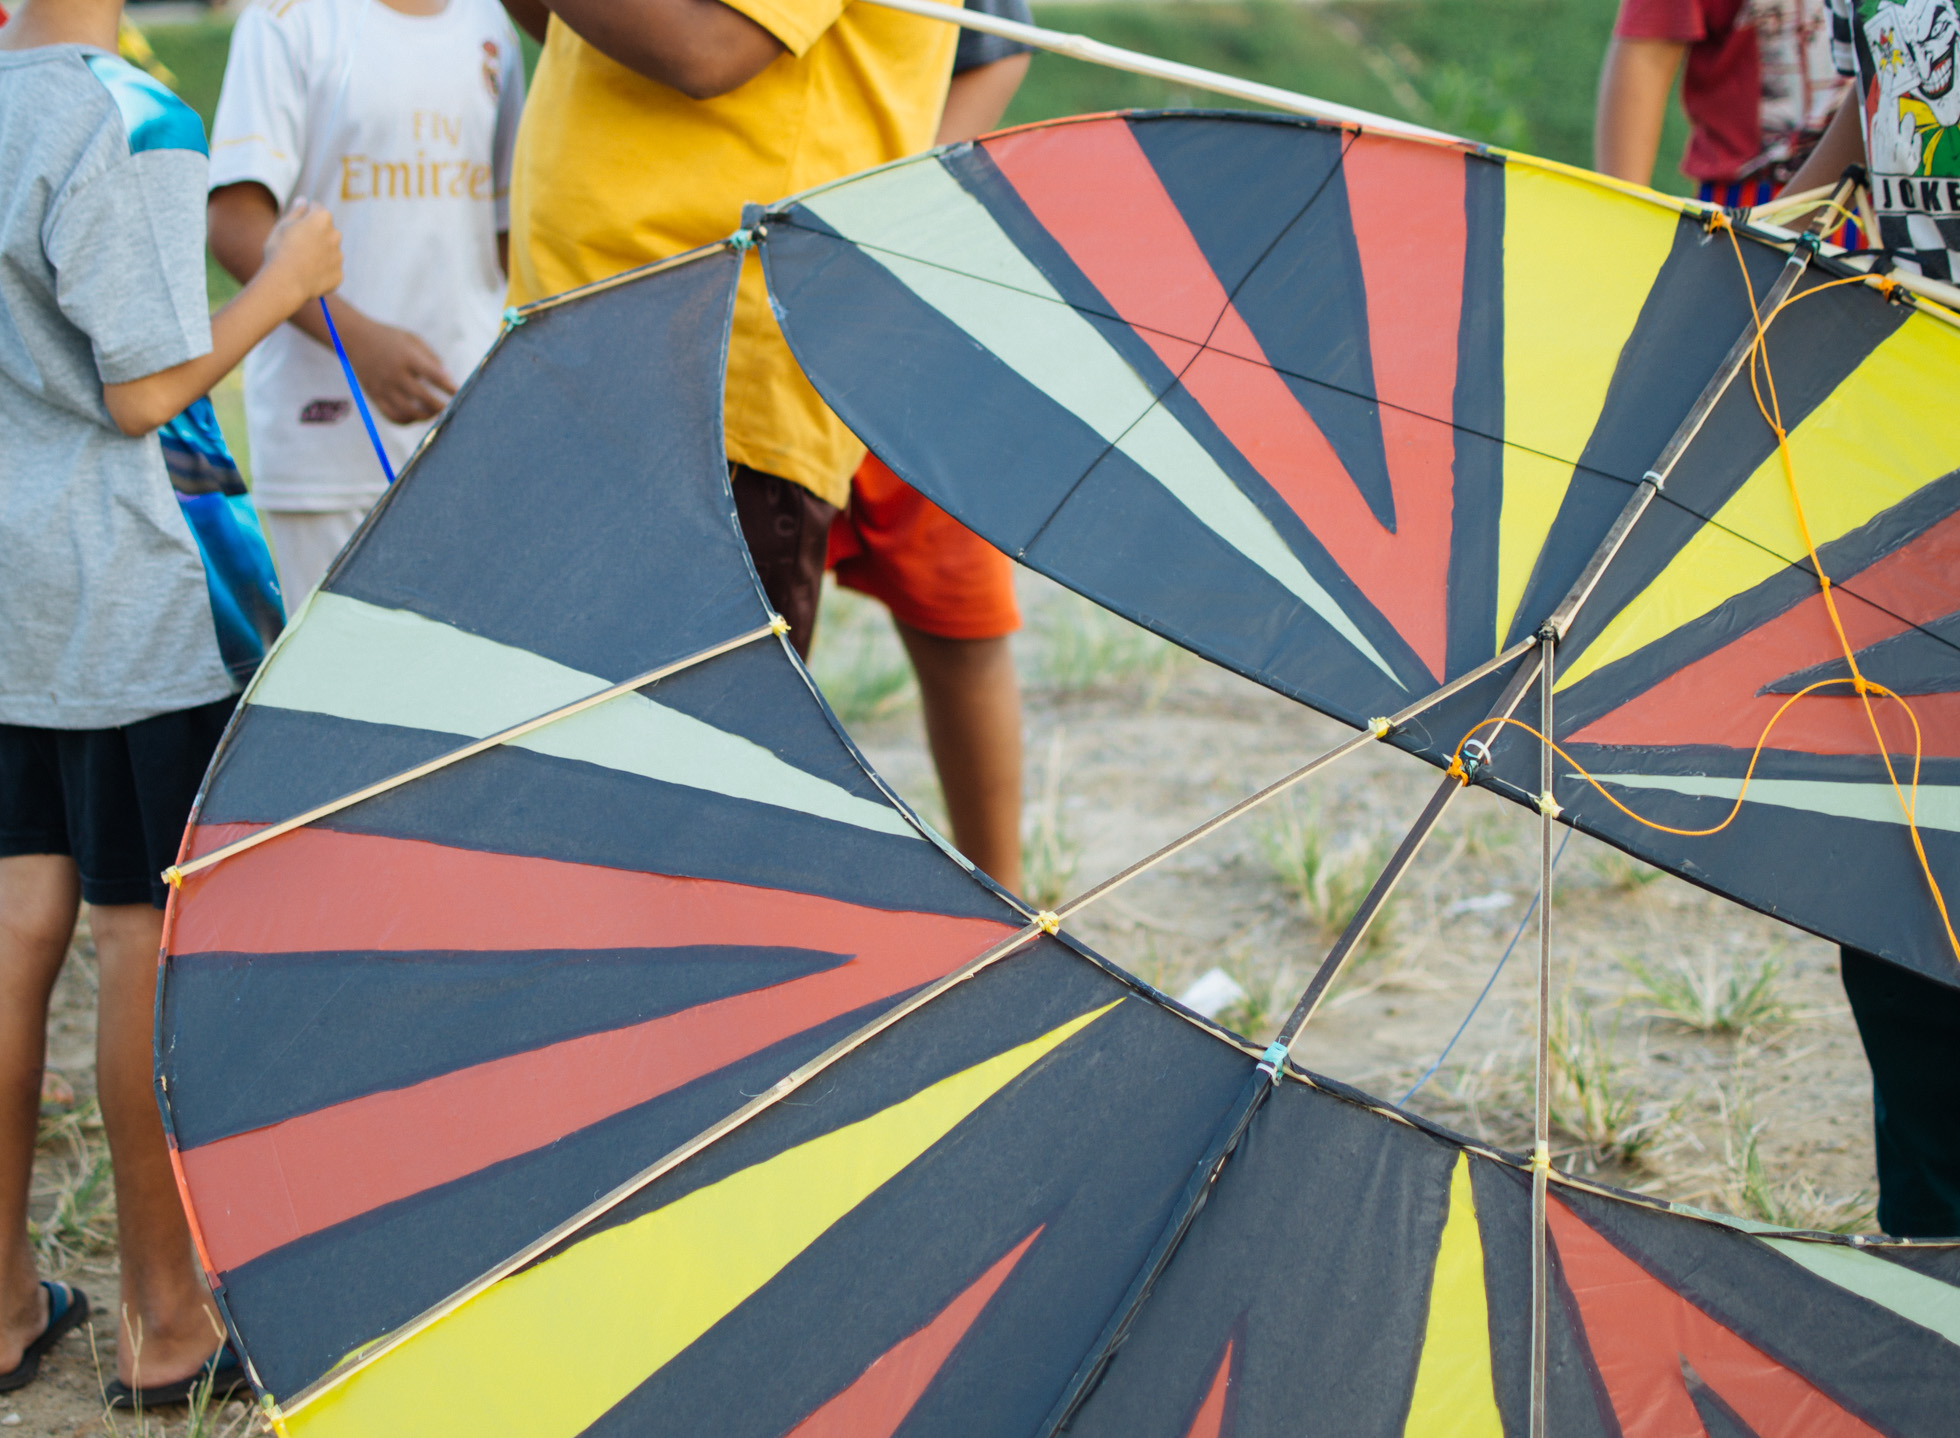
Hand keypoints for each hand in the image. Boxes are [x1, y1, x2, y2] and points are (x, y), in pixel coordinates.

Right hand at [261, 199, 342, 307]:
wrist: (286, 282)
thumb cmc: (280, 250)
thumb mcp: (283, 225)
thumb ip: (296, 211)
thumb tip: (303, 200)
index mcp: (322, 218)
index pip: (316, 208)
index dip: (304, 216)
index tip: (295, 226)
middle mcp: (335, 235)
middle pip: (325, 230)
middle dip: (314, 235)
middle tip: (296, 246)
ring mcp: (339, 256)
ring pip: (328, 251)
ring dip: (318, 254)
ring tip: (300, 263)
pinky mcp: (339, 275)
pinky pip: (330, 270)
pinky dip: (321, 272)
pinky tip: (307, 276)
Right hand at [341, 316, 457, 424]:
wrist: (355, 338)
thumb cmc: (391, 339)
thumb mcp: (413, 340)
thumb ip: (432, 359)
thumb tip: (449, 380)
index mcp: (407, 357)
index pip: (434, 375)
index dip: (449, 387)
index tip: (459, 393)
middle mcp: (394, 373)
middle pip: (423, 397)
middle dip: (441, 406)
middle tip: (451, 409)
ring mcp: (383, 386)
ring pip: (408, 411)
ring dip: (426, 416)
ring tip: (434, 413)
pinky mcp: (374, 395)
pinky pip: (392, 416)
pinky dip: (407, 421)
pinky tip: (416, 416)